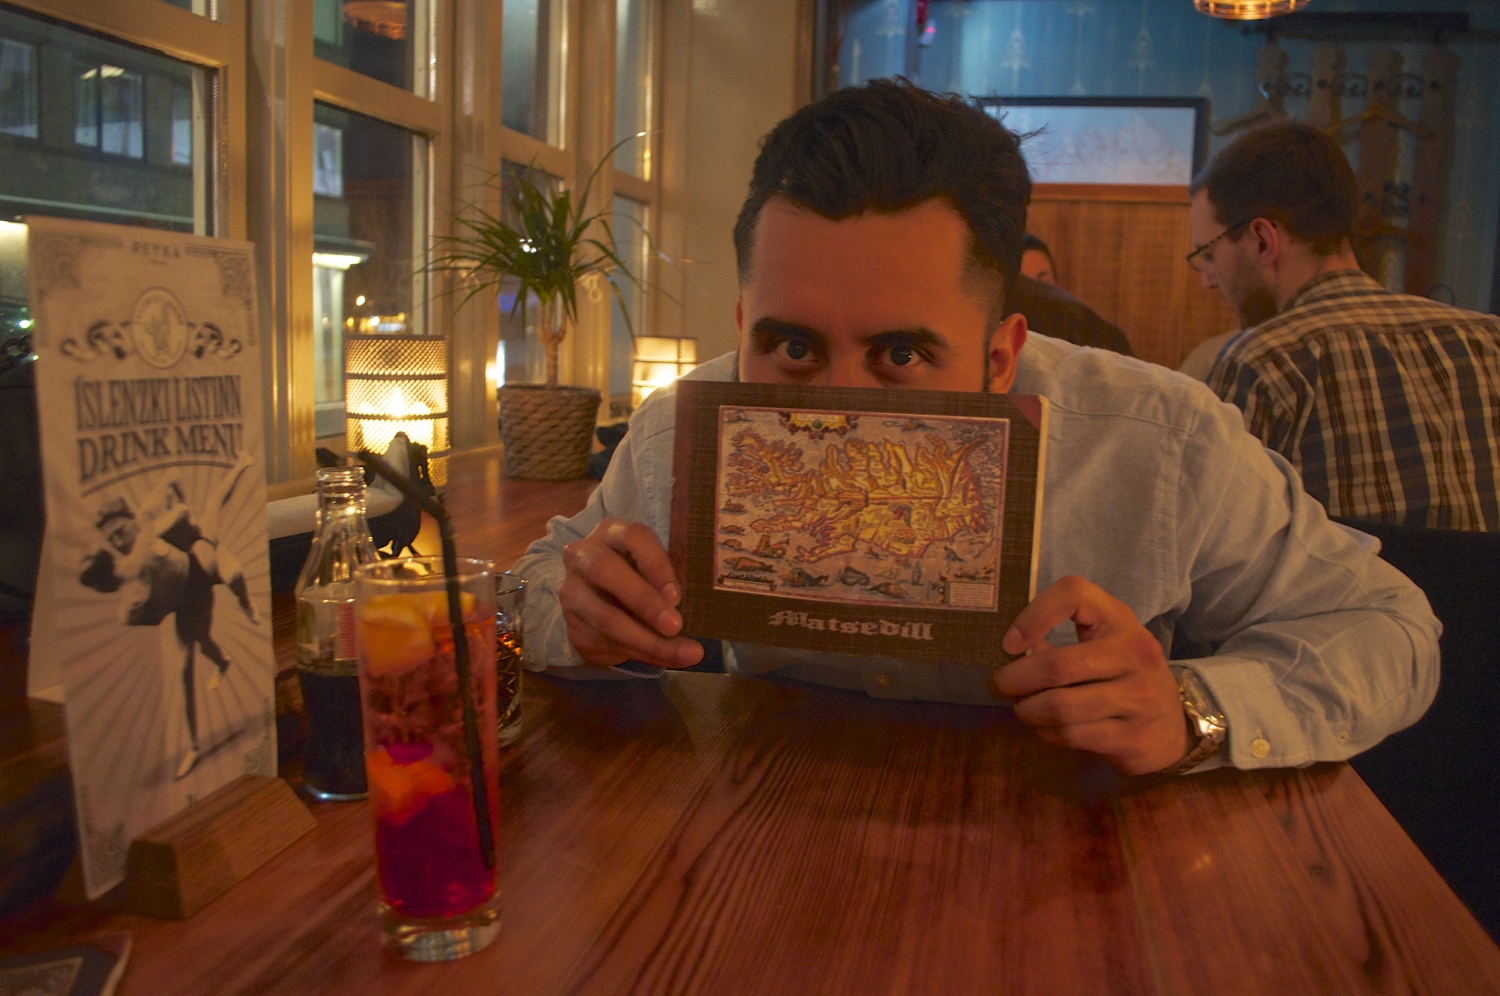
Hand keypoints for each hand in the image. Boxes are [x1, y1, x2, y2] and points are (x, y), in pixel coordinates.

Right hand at [559, 517, 704, 669]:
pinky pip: (605, 642)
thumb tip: (702, 612)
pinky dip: (639, 653)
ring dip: (647, 640)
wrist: (598, 604)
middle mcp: (584, 555)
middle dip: (644, 601)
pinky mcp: (571, 624)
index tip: (676, 596)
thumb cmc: (638, 578)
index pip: (633, 536)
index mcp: (612, 532)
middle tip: (675, 626)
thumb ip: (668, 584)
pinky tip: (663, 658)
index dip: (656, 564)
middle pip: (606, 570)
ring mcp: (572, 590)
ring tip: (681, 653)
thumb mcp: (652, 572)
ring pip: (606, 617)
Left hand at [992, 575, 1187, 774]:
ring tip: (1023, 709)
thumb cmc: (1123, 673)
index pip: (1074, 594)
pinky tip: (1046, 728)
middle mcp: (1135, 654)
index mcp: (1120, 619)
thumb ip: (1058, 639)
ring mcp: (1139, 698)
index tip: (1010, 643)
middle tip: (998, 686)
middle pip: (1057, 665)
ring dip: (1028, 711)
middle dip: (1014, 679)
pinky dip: (1047, 733)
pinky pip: (1071, 735)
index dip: (1034, 615)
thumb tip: (1009, 652)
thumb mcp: (1102, 643)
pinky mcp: (1133, 738)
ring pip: (1060, 707)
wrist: (1172, 724)